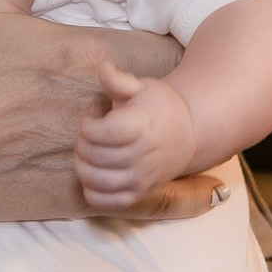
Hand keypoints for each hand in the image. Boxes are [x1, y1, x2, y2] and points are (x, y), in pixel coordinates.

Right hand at [0, 0, 211, 227]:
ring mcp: (97, 158)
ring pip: (174, 146)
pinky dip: (187, 196)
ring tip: (204, 116)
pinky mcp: (83, 198)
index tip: (197, 30)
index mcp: (87, 56)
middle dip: (195, 83)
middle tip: (208, 71)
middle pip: (182, 94)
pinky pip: (152, 200)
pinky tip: (210, 189)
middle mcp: (103, 109)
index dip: (191, 38)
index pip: (172, 44)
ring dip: (190, 132)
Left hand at [74, 63, 200, 209]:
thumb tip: (102, 68)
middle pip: (93, 155)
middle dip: (82, 144)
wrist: (188, 133)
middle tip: (89, 136)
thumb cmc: (158, 106)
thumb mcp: (140, 86)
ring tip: (89, 154)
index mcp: (140, 126)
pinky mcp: (140, 193)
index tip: (92, 120)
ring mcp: (141, 177)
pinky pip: (107, 203)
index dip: (87, 126)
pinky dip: (93, 192)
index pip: (99, 133)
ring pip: (96, 179)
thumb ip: (118, 80)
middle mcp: (141, 155)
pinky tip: (94, 176)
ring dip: (83, 166)